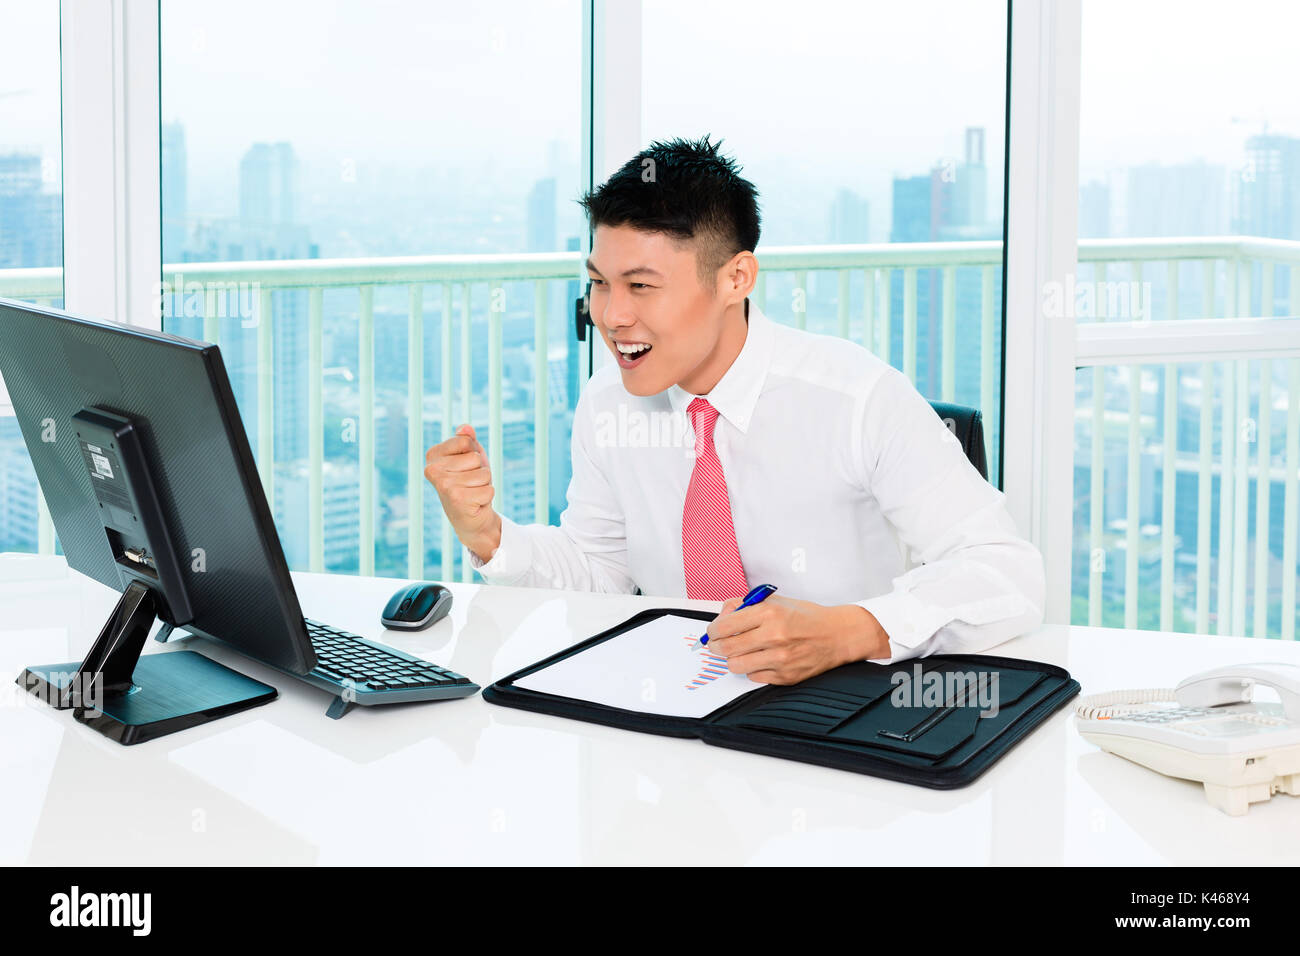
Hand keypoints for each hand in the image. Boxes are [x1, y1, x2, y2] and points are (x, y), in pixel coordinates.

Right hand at [424, 424, 501, 561]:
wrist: (470, 518)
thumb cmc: (470, 483)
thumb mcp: (470, 457)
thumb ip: (467, 440)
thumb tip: (466, 427)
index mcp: (433, 455)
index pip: (466, 441)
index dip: (473, 454)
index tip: (465, 468)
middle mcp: (432, 470)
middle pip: (475, 458)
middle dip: (480, 471)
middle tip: (470, 484)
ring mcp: (444, 485)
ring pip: (483, 474)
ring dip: (484, 484)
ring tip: (473, 492)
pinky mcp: (457, 500)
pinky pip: (488, 489)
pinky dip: (487, 496)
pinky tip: (475, 503)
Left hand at [704, 595, 889, 684]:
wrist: (837, 635)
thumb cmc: (807, 617)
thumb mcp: (776, 601)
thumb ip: (745, 605)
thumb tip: (722, 617)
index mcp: (769, 613)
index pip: (725, 625)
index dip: (714, 630)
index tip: (714, 631)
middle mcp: (773, 636)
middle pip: (726, 648)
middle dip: (717, 646)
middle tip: (719, 644)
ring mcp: (779, 659)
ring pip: (736, 665)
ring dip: (734, 659)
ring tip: (741, 652)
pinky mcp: (785, 676)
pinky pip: (753, 677)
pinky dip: (753, 669)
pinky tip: (762, 659)